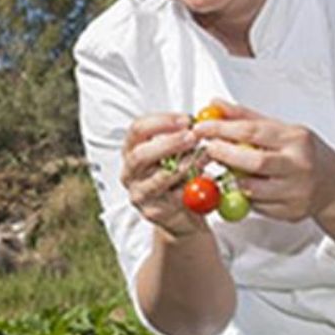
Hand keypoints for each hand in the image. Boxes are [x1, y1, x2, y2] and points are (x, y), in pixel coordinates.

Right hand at [120, 113, 206, 237]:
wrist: (180, 214)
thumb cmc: (176, 177)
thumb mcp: (176, 153)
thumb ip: (182, 136)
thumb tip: (202, 121)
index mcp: (131, 150)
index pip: (138, 129)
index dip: (162, 121)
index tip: (186, 120)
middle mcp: (129, 172)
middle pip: (141, 155)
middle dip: (169, 143)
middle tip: (193, 136)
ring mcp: (139, 194)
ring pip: (160, 178)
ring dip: (185, 165)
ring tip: (204, 155)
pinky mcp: (153, 212)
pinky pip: (174, 197)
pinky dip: (191, 185)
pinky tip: (205, 177)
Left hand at [189, 100, 334, 222]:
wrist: (334, 184)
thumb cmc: (305, 153)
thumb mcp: (281, 129)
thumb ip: (246, 118)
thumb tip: (215, 105)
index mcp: (296, 139)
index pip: (253, 131)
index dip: (222, 130)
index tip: (202, 128)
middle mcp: (299, 166)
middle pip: (254, 162)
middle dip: (225, 155)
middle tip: (207, 149)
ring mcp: (297, 192)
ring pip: (252, 189)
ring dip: (232, 179)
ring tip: (226, 169)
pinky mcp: (291, 213)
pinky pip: (257, 207)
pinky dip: (245, 196)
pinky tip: (246, 186)